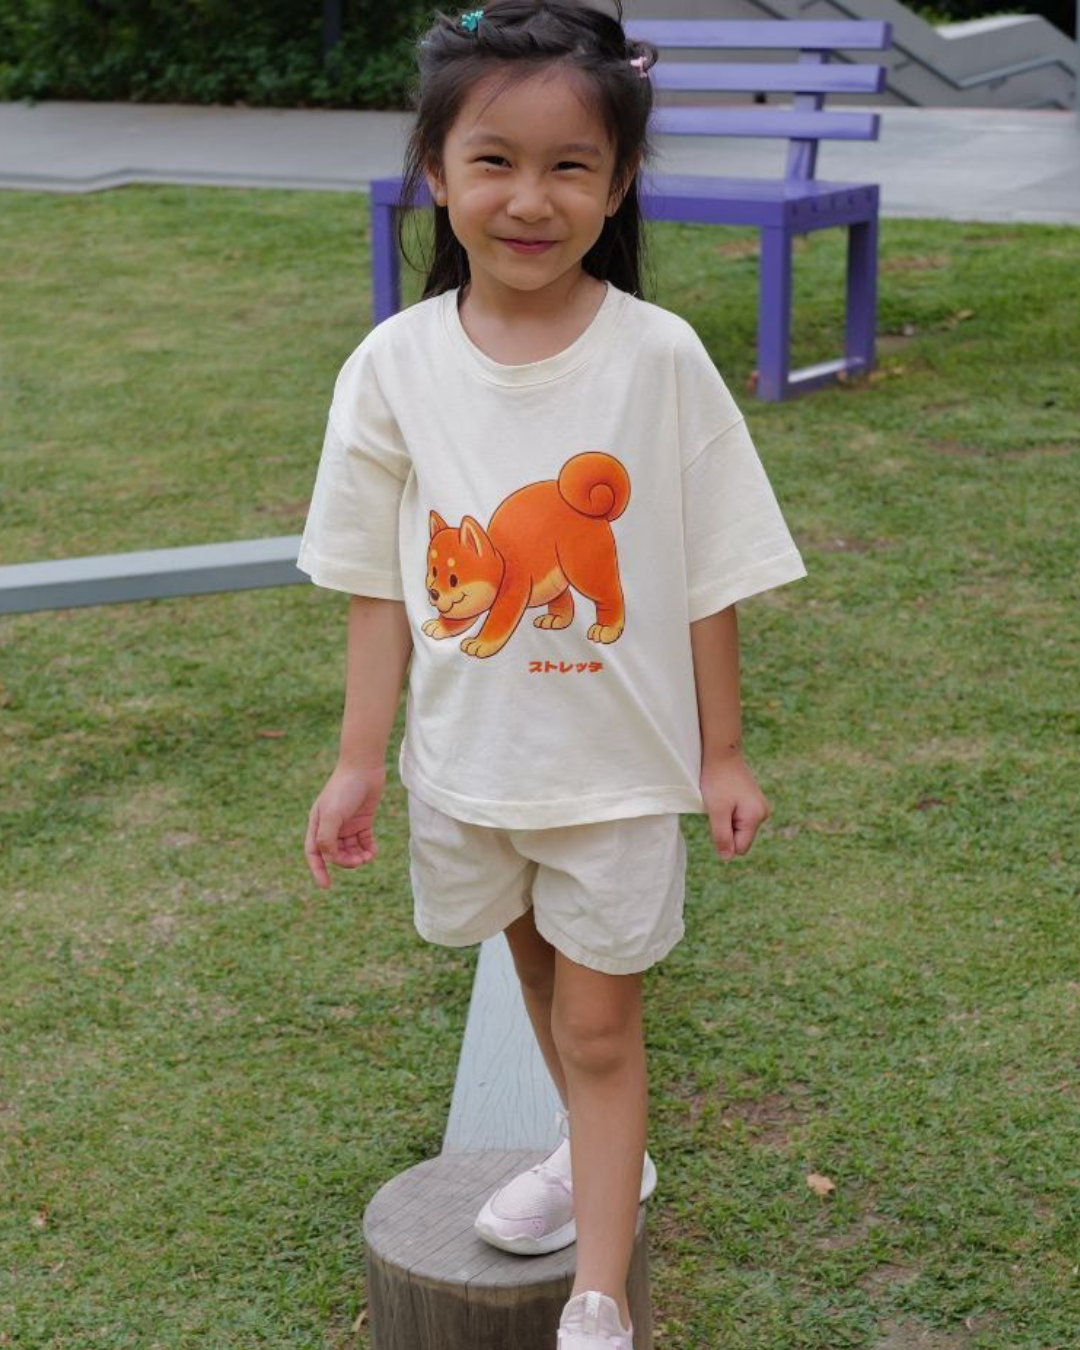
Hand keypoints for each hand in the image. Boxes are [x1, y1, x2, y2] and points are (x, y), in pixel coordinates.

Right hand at [304, 763, 386, 888]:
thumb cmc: (343, 788)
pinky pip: (365, 842)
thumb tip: (328, 857)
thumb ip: (327, 837)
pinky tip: (373, 851)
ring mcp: (348, 825)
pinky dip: (369, 849)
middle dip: (346, 861)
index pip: (314, 853)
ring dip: (359, 857)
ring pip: (351, 850)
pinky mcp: (363, 822)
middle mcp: (331, 827)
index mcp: (317, 824)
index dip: (318, 870)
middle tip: (358, 861)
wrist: (364, 767)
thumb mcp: (332, 814)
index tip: (326, 886)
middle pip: (335, 854)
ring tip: (368, 857)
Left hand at [700, 751, 769, 860]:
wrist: (721, 753)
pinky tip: (725, 797)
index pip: (740, 847)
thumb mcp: (716, 811)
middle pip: (741, 838)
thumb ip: (722, 836)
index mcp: (756, 817)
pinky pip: (740, 817)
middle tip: (719, 808)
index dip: (724, 840)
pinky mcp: (754, 801)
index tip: (717, 819)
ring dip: (727, 819)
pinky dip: (729, 812)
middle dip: (727, 829)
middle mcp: (763, 813)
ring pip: (739, 828)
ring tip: (722, 801)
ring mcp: (760, 807)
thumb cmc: (717, 781)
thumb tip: (727, 858)